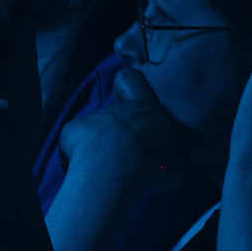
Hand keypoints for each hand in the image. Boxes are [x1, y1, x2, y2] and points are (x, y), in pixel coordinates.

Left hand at [59, 68, 191, 196]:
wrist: (115, 168)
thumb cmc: (151, 165)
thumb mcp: (178, 167)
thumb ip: (177, 162)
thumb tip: (180, 167)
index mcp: (144, 109)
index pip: (132, 79)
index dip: (130, 85)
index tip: (133, 98)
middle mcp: (117, 108)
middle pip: (114, 111)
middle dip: (118, 130)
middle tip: (125, 156)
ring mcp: (92, 118)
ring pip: (95, 129)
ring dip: (99, 145)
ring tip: (107, 169)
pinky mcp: (72, 131)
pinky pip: (74, 141)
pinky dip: (78, 153)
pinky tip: (89, 171)